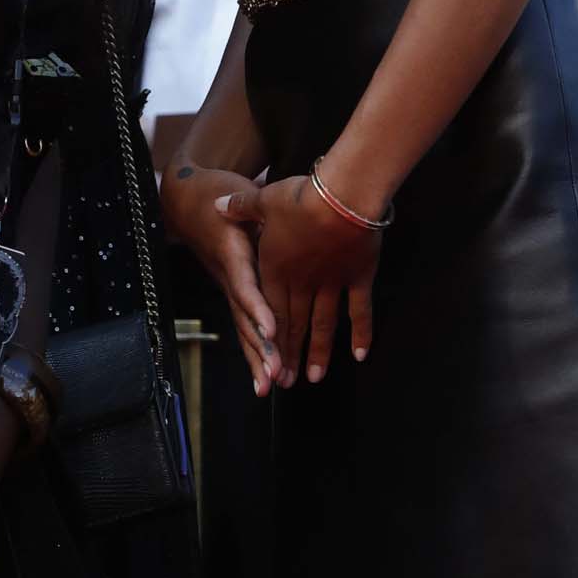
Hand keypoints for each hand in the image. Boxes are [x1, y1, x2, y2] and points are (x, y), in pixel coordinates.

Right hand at [160, 158, 284, 395]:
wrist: (186, 202)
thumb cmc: (218, 194)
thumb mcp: (240, 194)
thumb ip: (256, 207)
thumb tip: (276, 208)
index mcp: (232, 253)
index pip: (244, 285)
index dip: (258, 308)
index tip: (271, 329)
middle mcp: (228, 277)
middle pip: (244, 317)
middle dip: (259, 348)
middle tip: (273, 375)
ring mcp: (229, 287)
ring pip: (243, 328)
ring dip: (256, 358)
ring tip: (269, 387)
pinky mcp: (233, 292)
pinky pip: (245, 325)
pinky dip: (256, 350)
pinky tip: (268, 375)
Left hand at [251, 170, 380, 388]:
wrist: (341, 196)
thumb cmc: (301, 197)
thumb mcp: (264, 199)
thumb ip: (241, 206)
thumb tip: (217, 204)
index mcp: (276, 269)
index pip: (269, 311)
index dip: (267, 338)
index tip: (264, 360)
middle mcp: (302, 283)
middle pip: (294, 324)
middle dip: (288, 355)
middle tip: (286, 381)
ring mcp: (331, 283)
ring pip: (323, 325)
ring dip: (318, 353)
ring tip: (315, 378)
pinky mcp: (358, 277)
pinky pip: (359, 310)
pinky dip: (361, 333)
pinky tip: (359, 355)